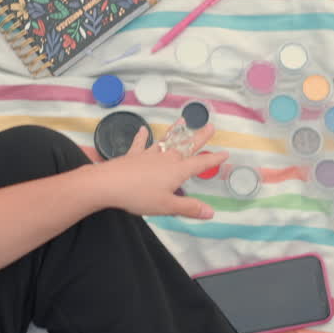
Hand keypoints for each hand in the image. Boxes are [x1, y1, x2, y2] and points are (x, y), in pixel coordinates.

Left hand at [93, 121, 228, 219]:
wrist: (108, 184)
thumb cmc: (139, 196)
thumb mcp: (167, 206)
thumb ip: (189, 208)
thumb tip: (211, 212)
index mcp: (177, 170)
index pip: (200, 163)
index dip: (214, 159)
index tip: (225, 153)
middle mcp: (166, 158)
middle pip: (187, 146)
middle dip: (200, 137)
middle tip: (210, 126)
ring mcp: (149, 154)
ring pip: (166, 140)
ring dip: (176, 131)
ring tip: (183, 120)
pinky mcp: (133, 155)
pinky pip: (140, 144)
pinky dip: (141, 137)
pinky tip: (142, 130)